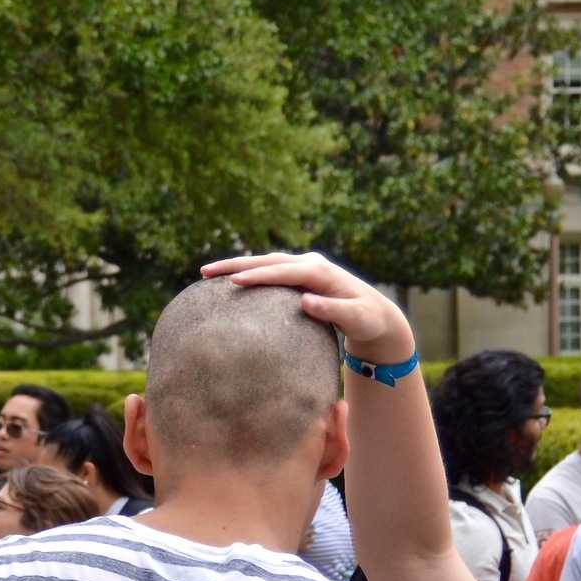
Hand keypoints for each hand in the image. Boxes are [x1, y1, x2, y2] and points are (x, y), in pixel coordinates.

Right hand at [199, 250, 413, 364]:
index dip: (257, 275)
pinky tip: (228, 281)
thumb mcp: (355, 318)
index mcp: (320, 272)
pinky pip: (269, 271)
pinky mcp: (299, 275)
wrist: (375, 313)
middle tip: (205, 272)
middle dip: (235, 265)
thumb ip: (332, 310)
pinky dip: (248, 273)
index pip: (282, 271)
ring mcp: (304, 267)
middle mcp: (310, 264)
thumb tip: (306, 301)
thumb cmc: (366, 319)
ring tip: (207, 274)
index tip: (232, 282)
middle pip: (267, 260)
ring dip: (237, 266)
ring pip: (264, 262)